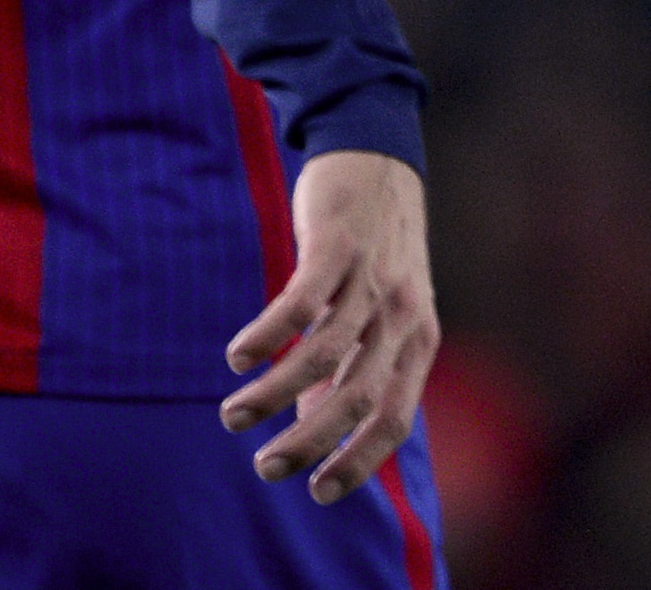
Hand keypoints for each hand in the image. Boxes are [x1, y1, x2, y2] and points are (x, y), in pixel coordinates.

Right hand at [220, 150, 438, 503]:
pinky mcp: (338, 246)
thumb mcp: (382, 312)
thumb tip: (312, 426)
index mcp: (418, 339)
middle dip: (309, 443)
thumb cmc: (375, 249)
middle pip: (358, 398)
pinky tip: (237, 357)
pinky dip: (268, 335)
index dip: (359, 461)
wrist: (377, 157)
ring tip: (233, 415)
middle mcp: (402, 315)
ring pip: (324, 356)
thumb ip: (355, 368)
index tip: (318, 493)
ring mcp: (373, 279)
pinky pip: (301, 302)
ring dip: (274, 395)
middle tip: (265, 468)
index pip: (396, 418)